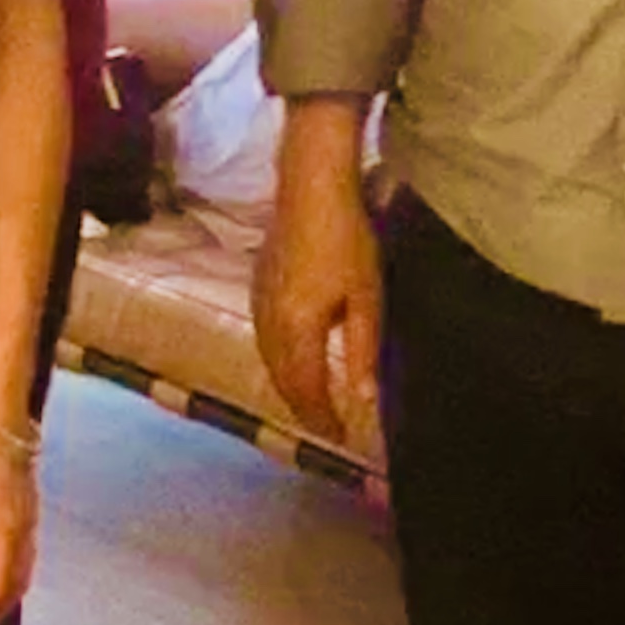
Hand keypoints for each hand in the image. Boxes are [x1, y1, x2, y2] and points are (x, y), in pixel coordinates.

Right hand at [253, 129, 379, 443]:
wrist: (310, 188)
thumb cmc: (347, 240)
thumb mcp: (366, 299)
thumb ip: (361, 351)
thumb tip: (362, 398)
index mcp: (296, 329)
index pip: (305, 388)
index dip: (322, 416)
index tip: (341, 437)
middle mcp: (269, 321)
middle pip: (281, 378)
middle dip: (303, 407)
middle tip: (327, 427)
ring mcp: (258, 301)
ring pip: (269, 358)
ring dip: (288, 385)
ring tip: (310, 402)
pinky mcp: (257, 284)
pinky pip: (264, 338)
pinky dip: (278, 360)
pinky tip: (291, 358)